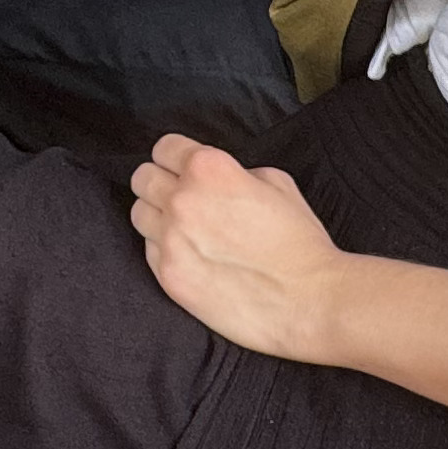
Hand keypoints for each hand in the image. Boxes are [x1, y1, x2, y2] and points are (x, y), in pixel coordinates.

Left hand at [127, 136, 347, 361]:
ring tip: (185, 228)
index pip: (164, 147)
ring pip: (139, 213)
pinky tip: (192, 254)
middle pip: (143, 178)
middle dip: (160, 182)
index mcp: (210, 169)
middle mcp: (183, 200)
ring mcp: (171, 240)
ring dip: (157, 216)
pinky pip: (149, 249)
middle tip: (180, 196)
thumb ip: (236, 172)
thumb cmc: (299, 243)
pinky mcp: (169, 275)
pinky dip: (164, 248)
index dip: (175, 156)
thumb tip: (217, 179)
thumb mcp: (277, 182)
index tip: (182, 167)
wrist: (308, 300)